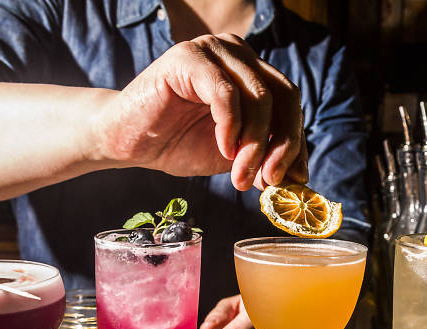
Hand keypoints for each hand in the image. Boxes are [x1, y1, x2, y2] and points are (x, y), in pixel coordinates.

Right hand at [100, 33, 307, 190]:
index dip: (296, 142)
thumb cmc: (175, 143)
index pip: (290, 102)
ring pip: (258, 96)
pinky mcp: (187, 57)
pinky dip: (230, 125)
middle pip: (283, 95)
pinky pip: (224, 91)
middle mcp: (237, 54)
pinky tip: (223, 149)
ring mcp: (213, 50)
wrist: (126, 141)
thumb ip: (262, 158)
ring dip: (254, 143)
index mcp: (251, 73)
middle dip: (282, 143)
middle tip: (270, 180)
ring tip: (240, 175)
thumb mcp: (230, 156)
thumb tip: (299, 178)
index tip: (295, 180)